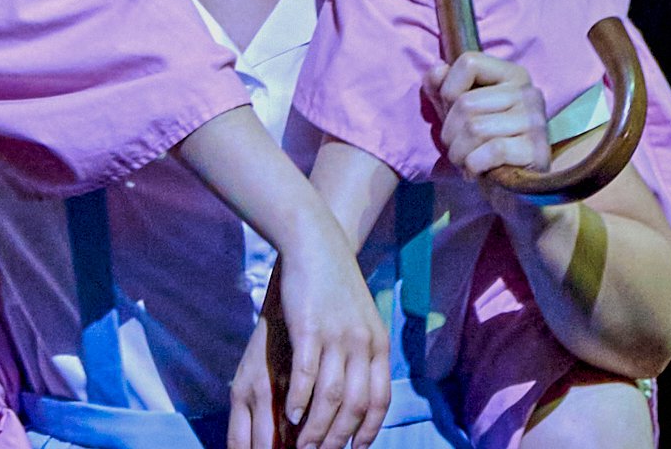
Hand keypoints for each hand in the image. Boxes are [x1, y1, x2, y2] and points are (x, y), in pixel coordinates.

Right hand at [228, 214, 382, 448]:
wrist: (315, 242)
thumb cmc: (333, 284)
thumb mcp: (361, 319)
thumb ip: (362, 353)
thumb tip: (358, 393)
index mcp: (378, 345)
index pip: (379, 401)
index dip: (366, 431)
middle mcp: (363, 344)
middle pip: (355, 406)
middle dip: (337, 438)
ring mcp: (337, 336)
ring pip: (330, 397)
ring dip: (317, 428)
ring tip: (303, 446)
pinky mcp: (310, 328)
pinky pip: (307, 375)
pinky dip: (300, 401)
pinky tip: (291, 415)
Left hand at [430, 48, 551, 181]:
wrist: (509, 191)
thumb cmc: (480, 145)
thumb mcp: (455, 112)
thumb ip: (440, 86)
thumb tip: (438, 70)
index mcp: (512, 75)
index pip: (469, 62)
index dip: (448, 90)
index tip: (452, 114)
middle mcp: (529, 92)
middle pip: (466, 102)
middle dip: (449, 133)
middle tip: (456, 148)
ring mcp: (536, 121)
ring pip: (475, 129)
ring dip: (458, 153)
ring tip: (464, 161)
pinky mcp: (537, 150)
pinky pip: (492, 151)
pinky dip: (474, 166)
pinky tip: (477, 172)